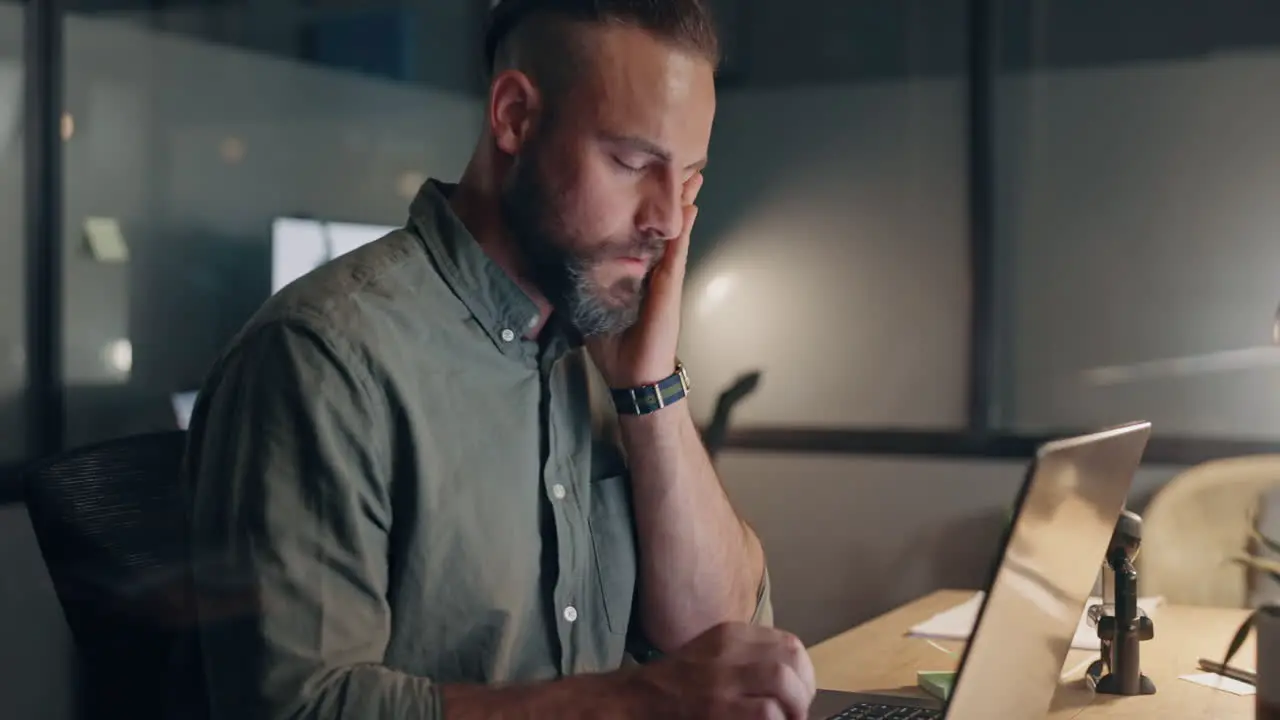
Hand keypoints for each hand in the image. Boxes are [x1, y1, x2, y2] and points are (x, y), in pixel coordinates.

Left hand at [587, 172, 703, 387]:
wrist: (634, 376)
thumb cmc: (614, 347)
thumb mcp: (591, 307)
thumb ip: (583, 285)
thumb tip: (555, 264)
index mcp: (635, 273)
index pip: (640, 231)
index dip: (643, 206)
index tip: (643, 178)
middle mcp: (653, 270)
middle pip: (664, 225)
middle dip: (670, 195)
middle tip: (679, 165)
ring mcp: (665, 276)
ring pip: (676, 231)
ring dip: (683, 203)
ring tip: (692, 176)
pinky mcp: (669, 286)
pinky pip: (677, 251)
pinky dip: (684, 229)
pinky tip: (689, 208)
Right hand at [621, 621, 816, 719]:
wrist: (635, 700)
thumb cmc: (677, 685)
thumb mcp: (712, 656)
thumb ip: (747, 659)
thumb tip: (790, 681)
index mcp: (730, 634)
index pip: (788, 644)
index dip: (803, 673)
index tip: (799, 694)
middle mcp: (728, 649)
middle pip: (791, 658)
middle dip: (804, 690)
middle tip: (797, 713)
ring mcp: (721, 678)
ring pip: (783, 681)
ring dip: (795, 707)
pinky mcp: (717, 707)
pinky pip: (767, 711)